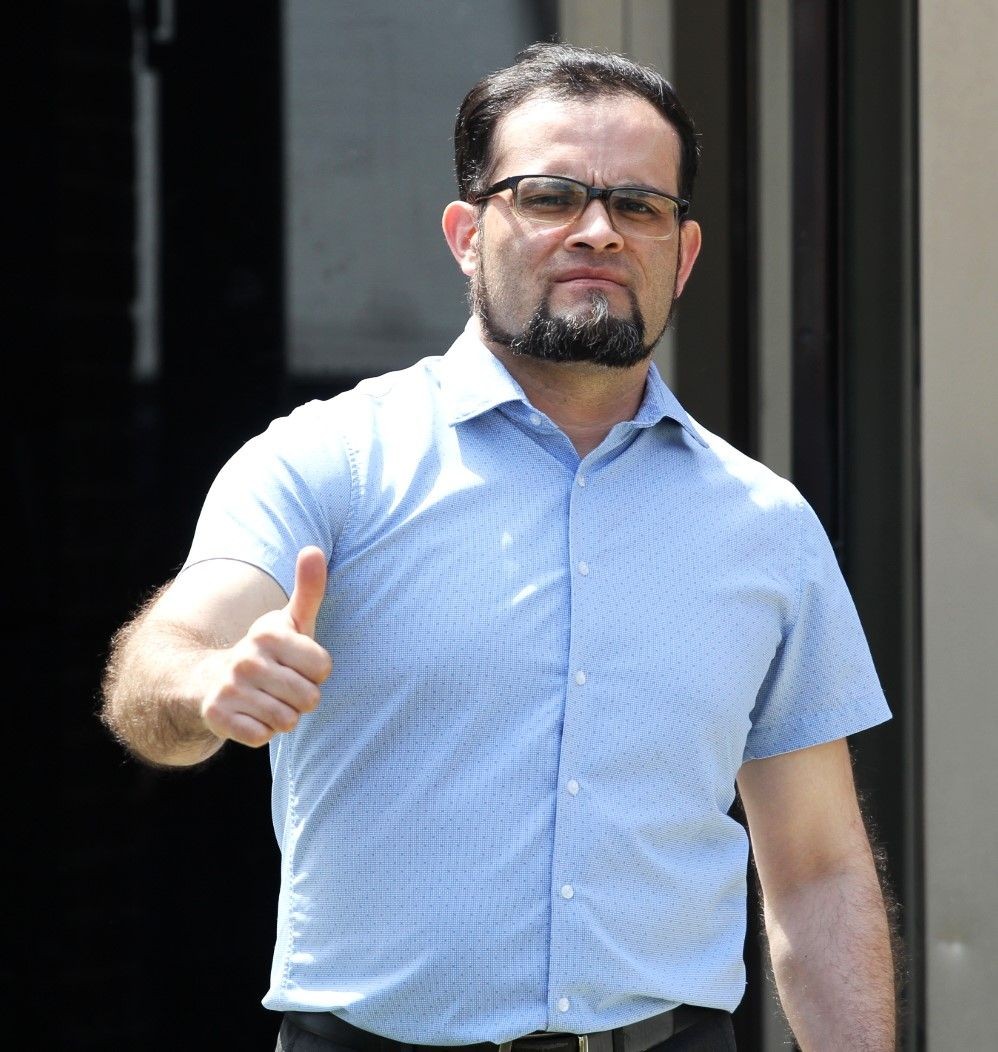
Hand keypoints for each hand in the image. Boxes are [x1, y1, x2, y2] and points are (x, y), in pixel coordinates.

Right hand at [200, 546, 332, 747]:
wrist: (207, 680)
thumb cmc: (268, 652)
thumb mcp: (289, 621)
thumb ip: (309, 589)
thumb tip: (313, 549)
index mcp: (269, 633)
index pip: (323, 669)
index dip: (315, 673)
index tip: (296, 665)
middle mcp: (247, 659)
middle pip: (309, 698)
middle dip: (302, 699)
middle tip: (281, 688)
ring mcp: (230, 688)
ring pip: (287, 720)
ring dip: (282, 717)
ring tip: (266, 701)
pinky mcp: (217, 716)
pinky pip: (262, 737)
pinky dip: (261, 732)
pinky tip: (249, 716)